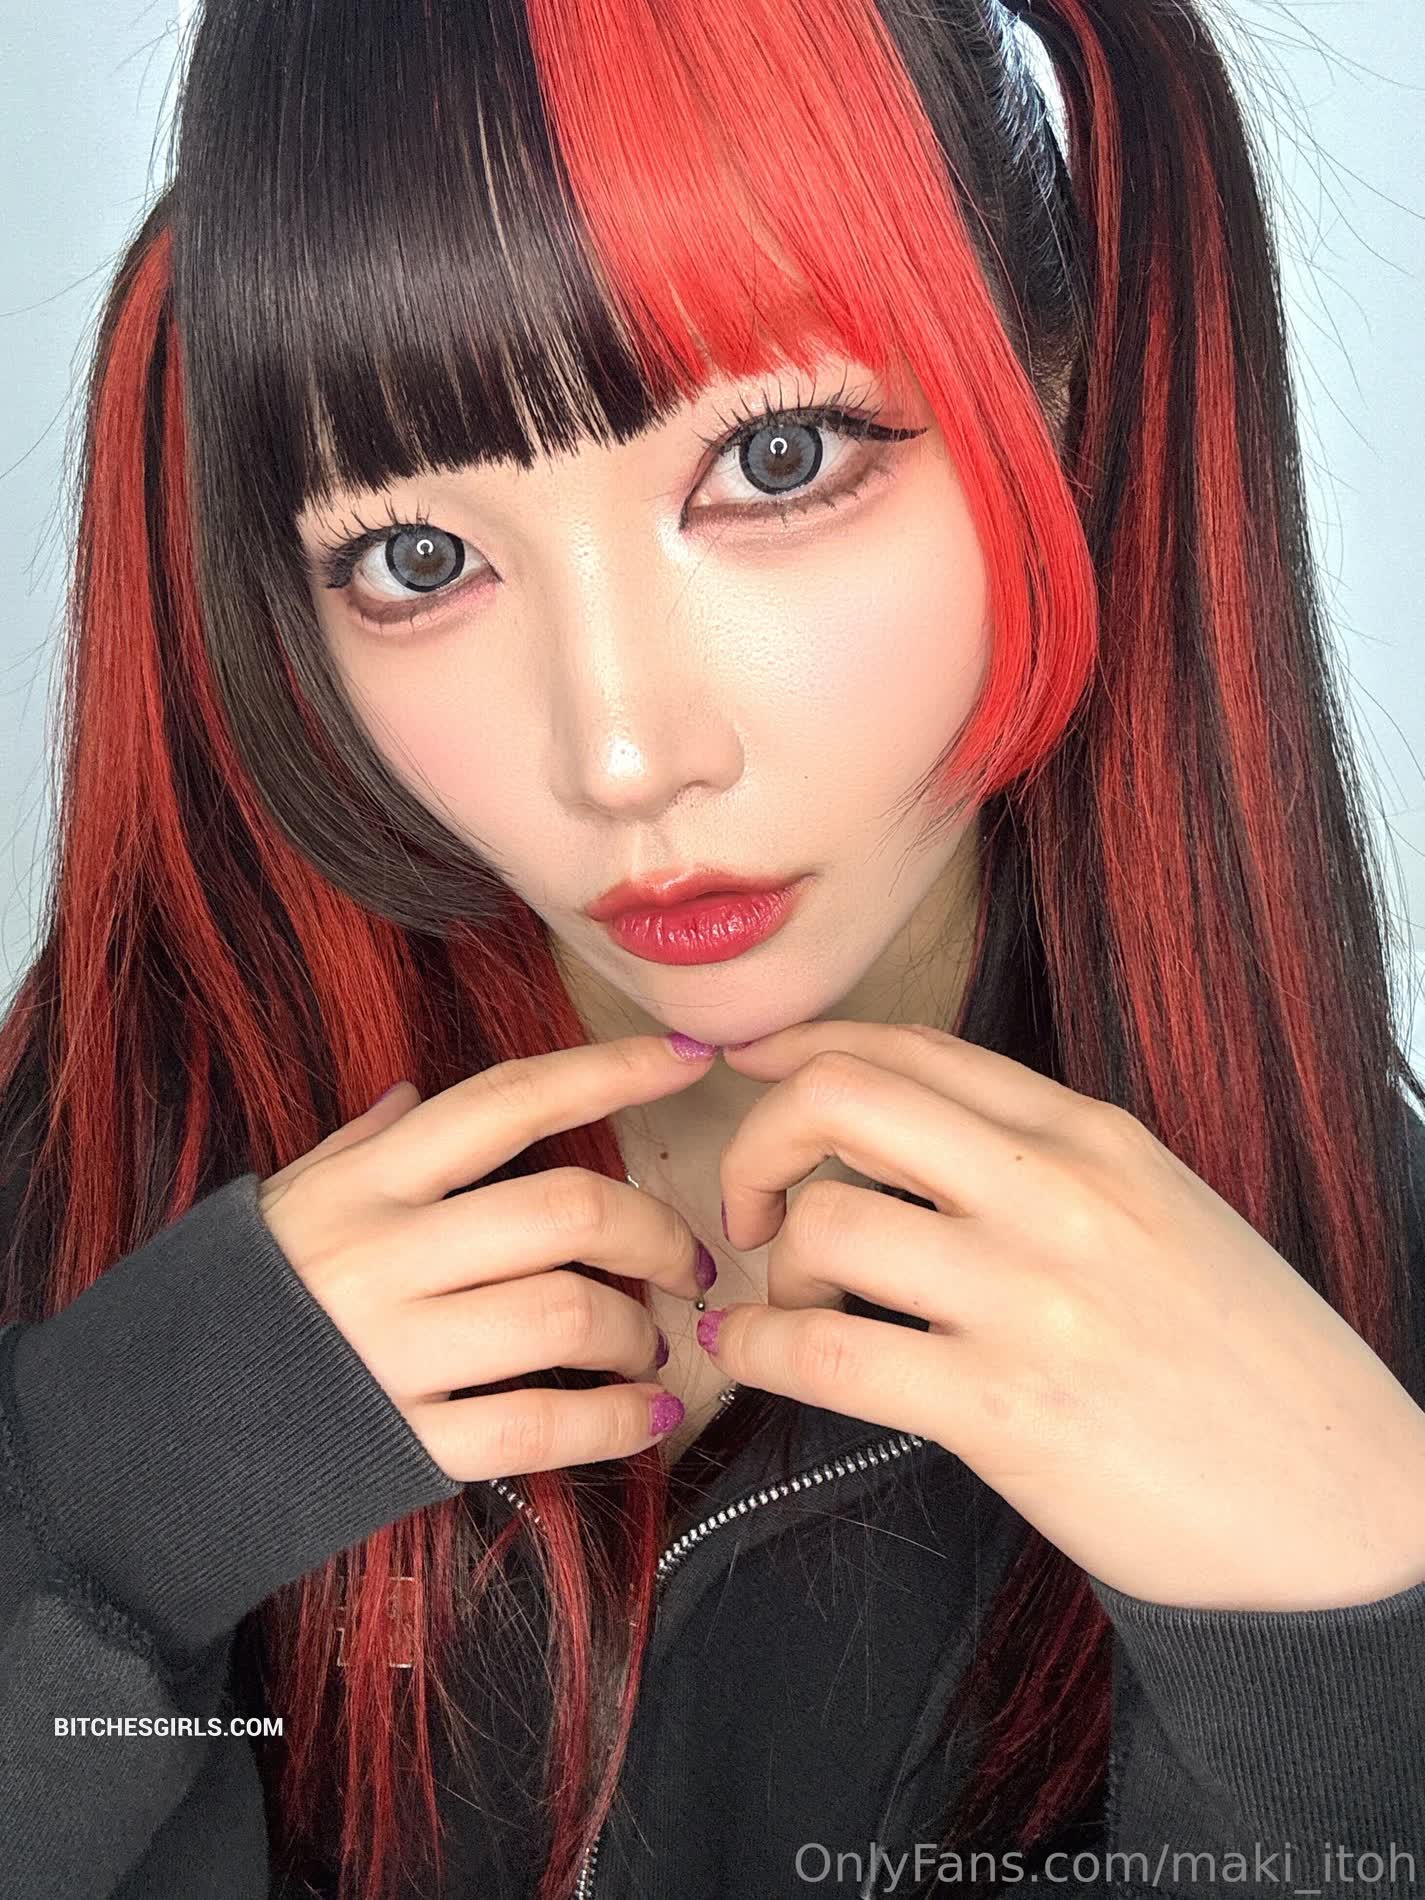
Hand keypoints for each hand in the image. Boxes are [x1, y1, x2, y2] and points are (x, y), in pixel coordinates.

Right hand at [257, 1034, 715, 1478]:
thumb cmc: (240, 1299)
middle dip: (653, 1232)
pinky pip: (536, 1427)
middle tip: (684, 1263)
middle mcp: (385, 1253)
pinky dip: (613, 1424)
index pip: (507, 1101)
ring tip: (648, 1343)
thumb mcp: (289, 1198)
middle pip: (564, 1211)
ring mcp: (394, 1350)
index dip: (609, 1070)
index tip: (691, 1055)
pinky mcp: (403, 1443)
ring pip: (564, 1315)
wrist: (149, 1430)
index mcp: (368, 1182)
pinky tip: (646, 1417)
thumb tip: (418, 1088)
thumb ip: (363, 1143)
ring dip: (636, 1330)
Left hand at [704, 1021, 1424, 1610]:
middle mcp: (1057, 1193)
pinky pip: (826, 1353)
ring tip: (796, 1309)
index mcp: (1093, 1137)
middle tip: (752, 1206)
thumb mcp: (1161, 1213)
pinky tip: (753, 1360)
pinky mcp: (1003, 1408)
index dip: (804, 1053)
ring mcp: (1029, 1297)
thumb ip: (1046, 1165)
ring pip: (822, 1222)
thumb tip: (911, 1143)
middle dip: (760, 1140)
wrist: (1341, 1511)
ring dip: (774, 1270)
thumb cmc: (1246, 1365)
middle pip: (841, 1099)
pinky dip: (759, 1351)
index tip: (753, 1077)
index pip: (912, 1048)